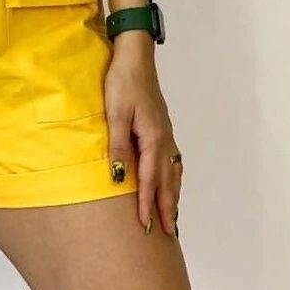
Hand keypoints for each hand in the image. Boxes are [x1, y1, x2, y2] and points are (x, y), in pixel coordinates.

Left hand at [104, 41, 182, 234]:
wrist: (134, 56)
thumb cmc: (122, 82)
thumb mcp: (115, 114)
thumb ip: (119, 147)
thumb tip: (121, 179)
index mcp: (153, 137)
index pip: (150, 179)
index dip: (148, 204)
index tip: (146, 226)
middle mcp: (164, 138)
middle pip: (168, 180)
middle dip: (167, 207)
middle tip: (168, 233)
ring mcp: (166, 132)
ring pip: (173, 171)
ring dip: (173, 195)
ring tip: (173, 216)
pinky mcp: (163, 126)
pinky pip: (172, 159)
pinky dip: (174, 176)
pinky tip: (172, 181)